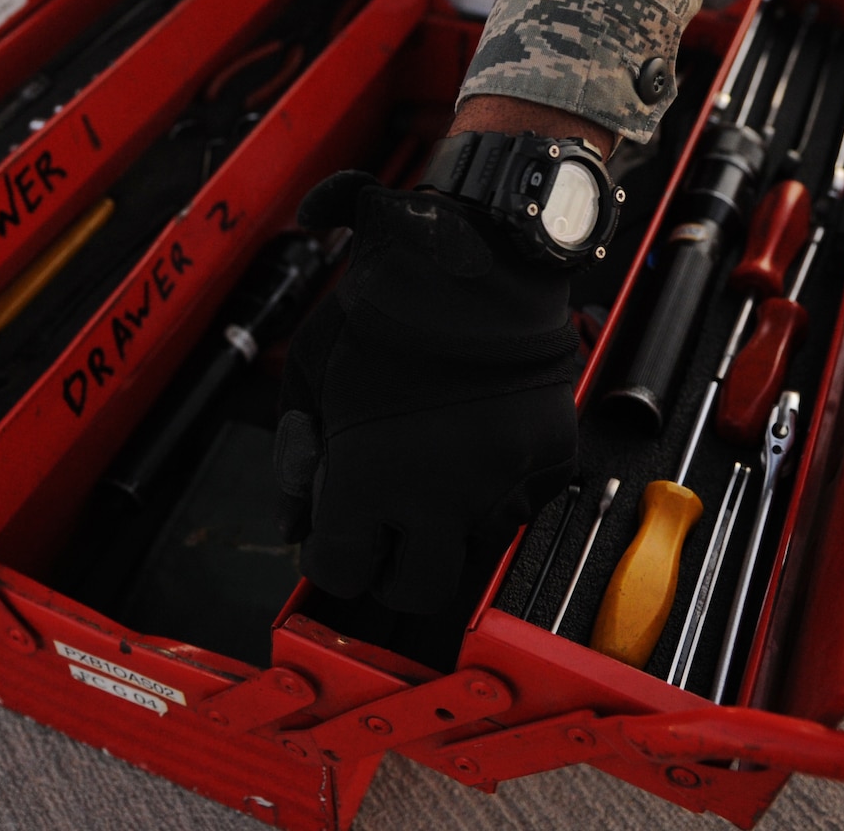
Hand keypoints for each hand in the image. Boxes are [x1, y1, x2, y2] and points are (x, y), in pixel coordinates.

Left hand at [275, 170, 579, 613]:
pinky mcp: (551, 458)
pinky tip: (480, 437)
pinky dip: (502, 484)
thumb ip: (293, 455)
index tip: (336, 530)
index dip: (333, 553)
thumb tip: (293, 521)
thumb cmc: (382, 302)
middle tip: (387, 526)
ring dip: (450, 523)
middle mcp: (439, 498)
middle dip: (395, 567)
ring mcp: (503, 482)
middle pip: (416, 590)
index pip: (342, 572)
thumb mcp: (310, 373)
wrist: (473, 253)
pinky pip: (525, 501)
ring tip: (436, 460)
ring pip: (473, 548)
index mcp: (368, 481)